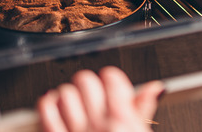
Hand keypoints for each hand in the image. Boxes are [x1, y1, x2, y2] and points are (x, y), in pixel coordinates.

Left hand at [37, 66, 163, 131]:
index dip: (110, 78)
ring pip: (65, 93)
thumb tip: (155, 87)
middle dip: (89, 84)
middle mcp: (99, 124)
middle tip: (92, 94)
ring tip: (74, 103)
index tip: (110, 82)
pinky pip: (46, 111)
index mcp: (122, 119)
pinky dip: (48, 104)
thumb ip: (144, 110)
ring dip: (68, 95)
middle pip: (86, 80)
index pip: (111, 77)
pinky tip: (53, 105)